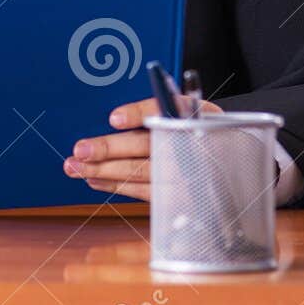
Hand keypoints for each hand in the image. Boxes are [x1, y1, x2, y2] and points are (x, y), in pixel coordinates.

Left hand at [66, 98, 224, 201]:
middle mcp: (193, 145)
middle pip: (147, 146)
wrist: (228, 163)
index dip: (140, 113)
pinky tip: (94, 179)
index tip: (114, 118)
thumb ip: (158, 108)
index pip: (169, 110)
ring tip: (75, 167)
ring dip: (103, 170)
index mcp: (198, 115)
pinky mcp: (178, 196)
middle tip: (81, 149)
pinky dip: (115, 185)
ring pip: (139, 172)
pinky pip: (142, 192)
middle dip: (110, 149)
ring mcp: (186, 175)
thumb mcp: (189, 110)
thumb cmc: (198, 131)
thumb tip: (115, 117)